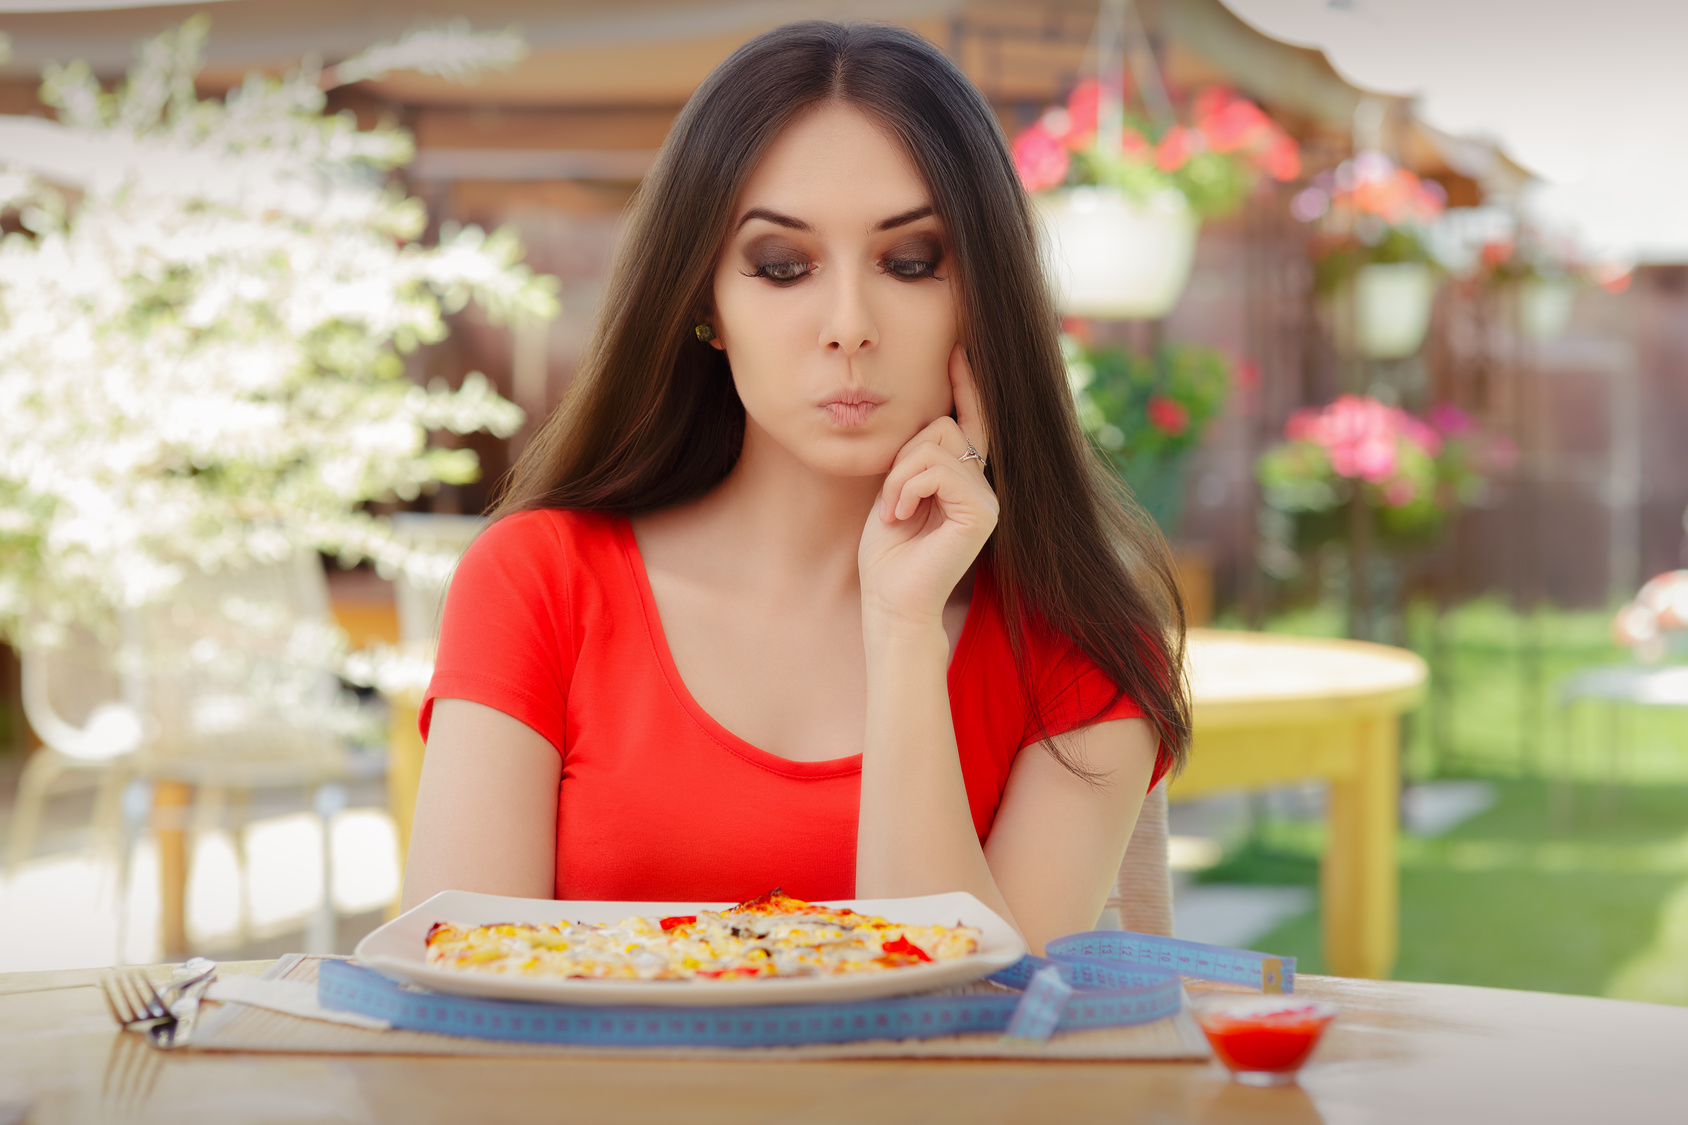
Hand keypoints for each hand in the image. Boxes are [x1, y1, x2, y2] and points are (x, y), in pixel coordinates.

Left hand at [858, 343, 997, 632]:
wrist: (892, 602)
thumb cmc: (888, 554)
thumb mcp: (897, 490)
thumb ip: (916, 456)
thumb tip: (928, 416)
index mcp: (965, 478)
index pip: (971, 418)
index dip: (967, 382)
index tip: (958, 346)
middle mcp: (984, 484)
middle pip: (944, 425)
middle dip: (903, 455)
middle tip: (890, 499)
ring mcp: (988, 498)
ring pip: (937, 444)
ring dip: (900, 476)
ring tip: (894, 512)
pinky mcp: (982, 512)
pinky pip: (937, 469)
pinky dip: (907, 488)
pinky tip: (901, 517)